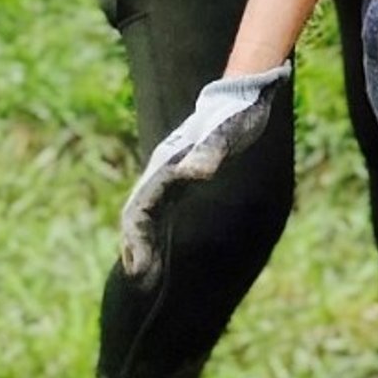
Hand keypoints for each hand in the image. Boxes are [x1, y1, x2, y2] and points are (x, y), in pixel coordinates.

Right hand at [119, 65, 289, 288]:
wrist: (242, 95)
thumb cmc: (237, 114)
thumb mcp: (229, 131)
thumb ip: (212, 150)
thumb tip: (200, 171)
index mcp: (167, 165)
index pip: (140, 209)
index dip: (136, 240)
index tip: (138, 269)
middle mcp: (163, 172)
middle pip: (137, 215)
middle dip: (135, 248)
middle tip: (140, 282)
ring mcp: (171, 176)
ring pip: (148, 217)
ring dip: (144, 246)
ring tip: (145, 280)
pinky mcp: (184, 181)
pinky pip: (163, 214)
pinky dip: (158, 236)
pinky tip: (161, 257)